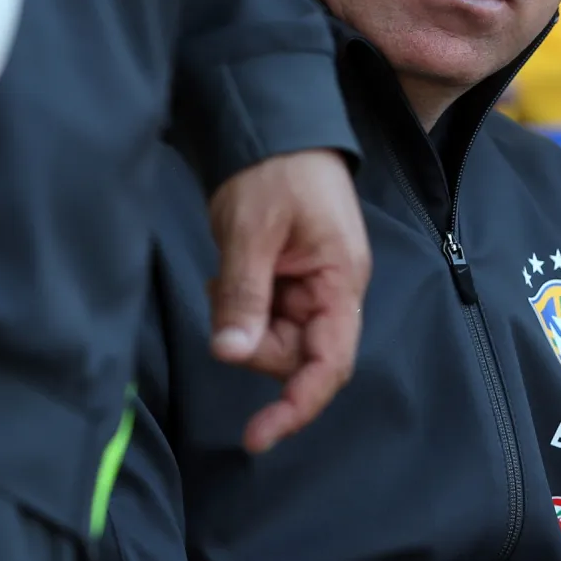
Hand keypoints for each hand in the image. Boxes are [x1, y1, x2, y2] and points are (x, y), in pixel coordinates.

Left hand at [205, 148, 370, 452]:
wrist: (274, 124)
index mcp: (339, 280)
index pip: (329, 362)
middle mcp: (332, 291)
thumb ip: (245, 296)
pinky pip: (265, 316)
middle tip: (222, 297)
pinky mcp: (290, 279)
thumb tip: (230, 354)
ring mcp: (312, 286)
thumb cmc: (274, 168)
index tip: (258, 436)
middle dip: (254, 344)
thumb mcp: (251, 231)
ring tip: (225, 275)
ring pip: (276, 339)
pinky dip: (241, 307)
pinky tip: (230, 272)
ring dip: (244, 322)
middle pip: (296, 355)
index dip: (297, 405)